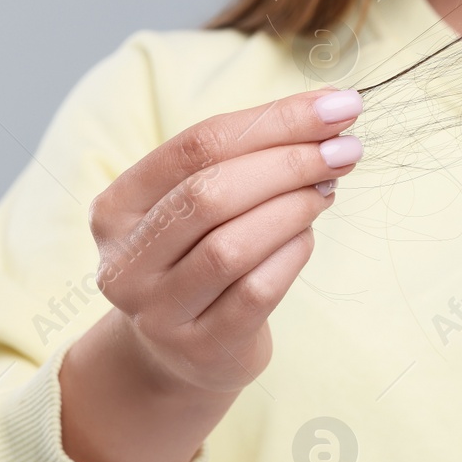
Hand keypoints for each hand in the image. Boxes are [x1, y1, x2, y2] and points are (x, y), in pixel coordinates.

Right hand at [59, 88, 363, 461]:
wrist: (179, 356)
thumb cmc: (200, 258)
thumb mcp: (202, 204)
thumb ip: (248, 158)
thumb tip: (331, 111)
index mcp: (116, 207)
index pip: (197, 144)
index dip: (275, 119)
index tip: (338, 105)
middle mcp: (126, 260)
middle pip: (211, 192)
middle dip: (290, 162)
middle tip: (345, 149)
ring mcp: (158, 311)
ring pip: (231, 245)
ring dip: (294, 207)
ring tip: (327, 190)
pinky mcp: (200, 349)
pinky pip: (256, 292)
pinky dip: (292, 254)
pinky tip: (308, 236)